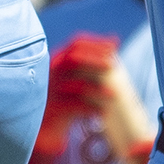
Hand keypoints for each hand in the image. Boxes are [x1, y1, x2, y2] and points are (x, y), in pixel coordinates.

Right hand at [35, 33, 116, 155]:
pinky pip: (73, 107)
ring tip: (115, 94)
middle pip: (73, 59)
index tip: (114, 46)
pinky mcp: (51, 109)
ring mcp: (49, 89)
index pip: (76, 44)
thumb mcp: (78, 74)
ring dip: (97, 88)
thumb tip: (115, 39)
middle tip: (113, 65)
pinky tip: (102, 111)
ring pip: (76, 85)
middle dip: (95, 60)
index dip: (96, 44)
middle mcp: (50, 71)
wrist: (48, 123)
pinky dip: (89, 109)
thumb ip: (93, 58)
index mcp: (57, 60)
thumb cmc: (68, 93)